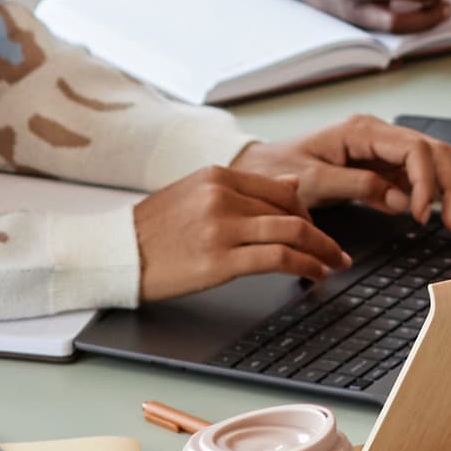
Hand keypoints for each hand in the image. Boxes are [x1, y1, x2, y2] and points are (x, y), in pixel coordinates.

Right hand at [129, 162, 346, 301]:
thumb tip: (292, 181)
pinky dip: (305, 266)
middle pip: (291, 210)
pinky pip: (277, 259)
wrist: (115, 254)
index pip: (281, 187)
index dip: (307, 211)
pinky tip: (315, 274)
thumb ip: (243, 188)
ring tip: (333, 263)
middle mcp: (222, 196)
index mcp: (217, 175)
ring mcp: (222, 227)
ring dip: (321, 250)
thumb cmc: (151, 231)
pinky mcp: (220, 260)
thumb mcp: (195, 194)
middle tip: (335, 250)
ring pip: (291, 232)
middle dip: (320, 233)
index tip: (318, 228)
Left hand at [235, 115, 450, 230]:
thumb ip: (357, 187)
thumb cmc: (279, 170)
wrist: (259, 169)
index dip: (427, 181)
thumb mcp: (313, 180)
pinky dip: (438, 194)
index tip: (423, 213)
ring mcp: (382, 150)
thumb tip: (398, 201)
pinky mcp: (381, 167)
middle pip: (433, 151)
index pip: (413, 148)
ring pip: (434, 161)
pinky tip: (449, 211)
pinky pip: (419, 177)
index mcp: (362, 130)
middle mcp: (378, 134)